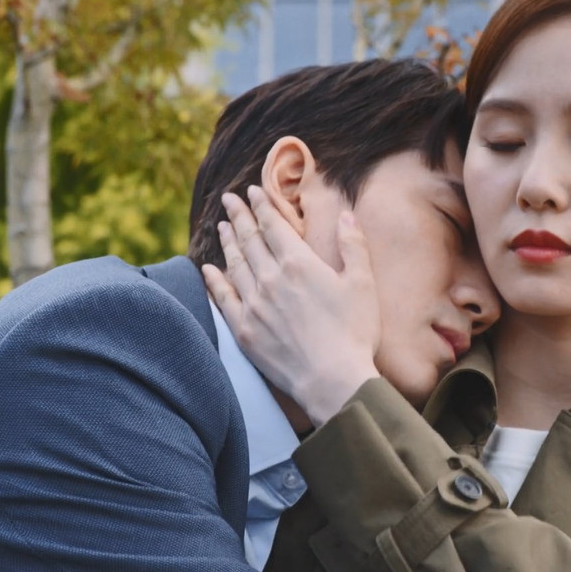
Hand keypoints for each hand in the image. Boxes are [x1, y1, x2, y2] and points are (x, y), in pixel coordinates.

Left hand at [201, 186, 379, 425]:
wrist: (332, 380)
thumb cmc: (354, 332)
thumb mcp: (363, 283)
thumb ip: (353, 245)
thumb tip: (346, 215)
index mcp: (298, 263)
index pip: (273, 225)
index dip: (262, 205)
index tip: (252, 191)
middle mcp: (270, 278)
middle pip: (249, 239)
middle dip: (239, 216)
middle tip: (229, 200)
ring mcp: (254, 305)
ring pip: (234, 264)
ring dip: (227, 242)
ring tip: (221, 227)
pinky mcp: (245, 331)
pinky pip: (222, 298)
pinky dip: (213, 280)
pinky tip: (207, 270)